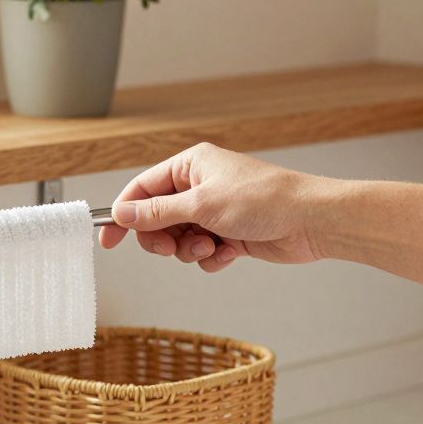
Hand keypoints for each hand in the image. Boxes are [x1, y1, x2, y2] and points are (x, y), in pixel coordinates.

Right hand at [98, 142, 326, 271]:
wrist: (312, 222)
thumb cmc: (265, 200)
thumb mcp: (202, 205)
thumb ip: (157, 212)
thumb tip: (122, 215)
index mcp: (191, 166)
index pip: (142, 189)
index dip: (124, 214)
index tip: (109, 238)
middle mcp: (200, 186)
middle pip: (157, 218)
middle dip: (162, 237)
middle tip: (171, 248)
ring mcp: (214, 211)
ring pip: (179, 238)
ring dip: (189, 250)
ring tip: (211, 248)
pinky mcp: (229, 234)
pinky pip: (201, 252)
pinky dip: (210, 257)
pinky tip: (229, 253)